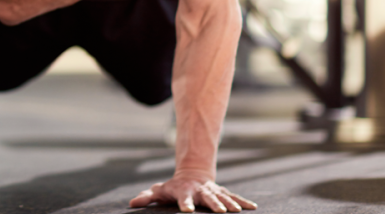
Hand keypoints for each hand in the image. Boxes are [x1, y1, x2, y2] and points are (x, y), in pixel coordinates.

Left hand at [129, 175, 256, 212]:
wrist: (191, 174)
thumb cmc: (173, 187)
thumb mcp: (159, 191)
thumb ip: (147, 197)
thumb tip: (132, 204)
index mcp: (184, 192)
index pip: (183, 199)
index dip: (185, 204)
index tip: (187, 211)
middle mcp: (200, 191)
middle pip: (207, 198)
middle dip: (214, 205)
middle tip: (220, 212)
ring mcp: (212, 191)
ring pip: (222, 197)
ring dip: (230, 204)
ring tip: (236, 211)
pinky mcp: (222, 192)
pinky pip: (234, 197)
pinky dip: (242, 202)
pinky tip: (253, 208)